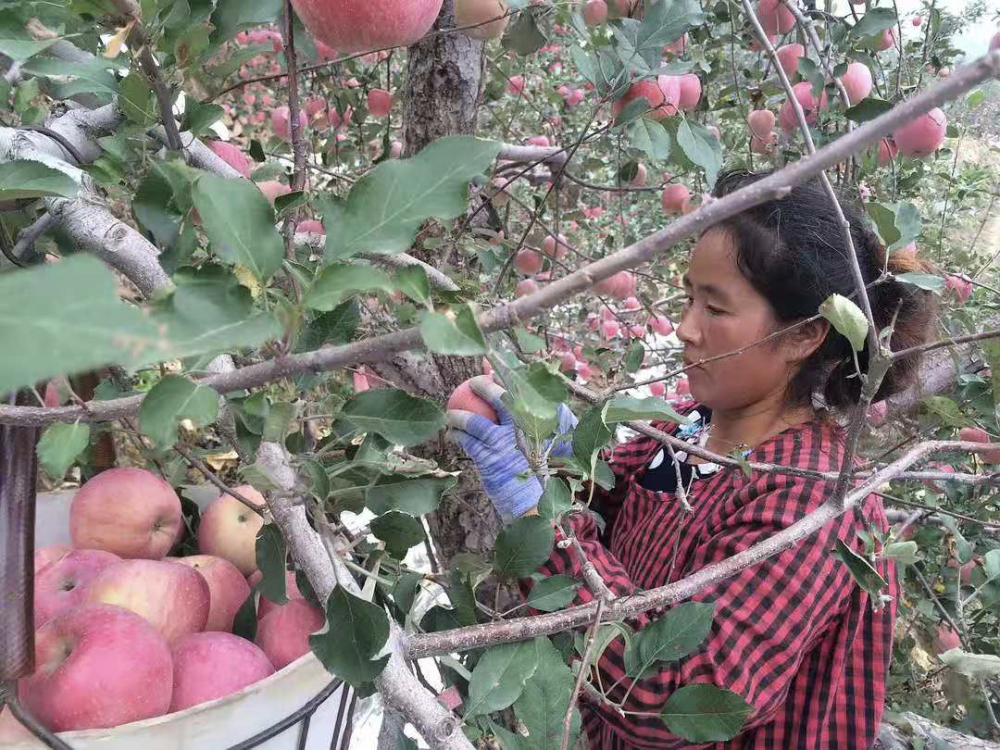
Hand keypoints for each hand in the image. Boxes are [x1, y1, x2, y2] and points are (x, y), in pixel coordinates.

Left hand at [446, 376, 576, 520]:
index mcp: (532, 421)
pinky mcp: (488, 458)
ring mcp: (503, 443)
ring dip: (458, 415)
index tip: (489, 366)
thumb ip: (517, 416)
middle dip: (483, 386)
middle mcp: (520, 429)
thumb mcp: (530, 439)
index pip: (517, 390)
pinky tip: (452, 435)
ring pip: (475, 421)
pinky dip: (457, 436)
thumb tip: (501, 390)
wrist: (529, 495)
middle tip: (472, 384)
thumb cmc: (528, 464)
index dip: (502, 374)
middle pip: (499, 398)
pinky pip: (467, 442)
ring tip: (450, 414)